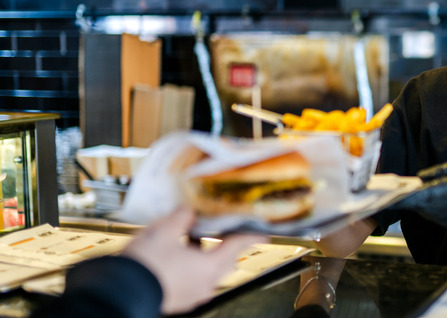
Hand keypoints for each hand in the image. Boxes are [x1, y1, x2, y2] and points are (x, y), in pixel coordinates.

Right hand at [122, 206, 266, 314]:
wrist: (119, 292)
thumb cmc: (144, 265)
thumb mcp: (164, 231)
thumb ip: (181, 217)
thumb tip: (188, 210)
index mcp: (209, 267)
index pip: (238, 246)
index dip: (251, 235)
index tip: (262, 232)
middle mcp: (205, 284)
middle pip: (226, 261)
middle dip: (227, 245)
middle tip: (224, 230)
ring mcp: (192, 295)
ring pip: (210, 273)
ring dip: (207, 255)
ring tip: (192, 239)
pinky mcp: (179, 300)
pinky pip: (195, 281)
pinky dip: (194, 267)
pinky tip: (178, 256)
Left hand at [395, 156, 446, 229]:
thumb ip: (443, 171)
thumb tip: (421, 177)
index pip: (433, 192)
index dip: (414, 194)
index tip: (398, 193)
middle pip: (427, 204)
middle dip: (410, 199)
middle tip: (391, 195)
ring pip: (429, 212)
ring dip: (416, 204)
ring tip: (401, 196)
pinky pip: (436, 217)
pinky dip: (426, 209)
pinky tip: (419, 201)